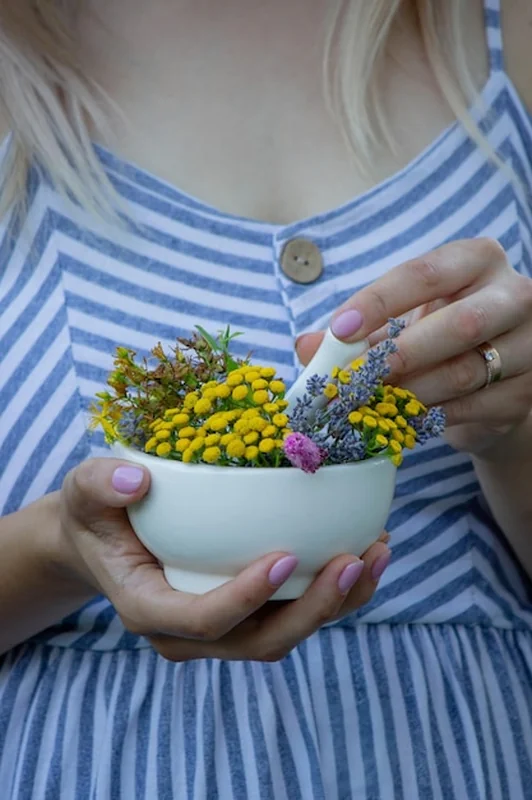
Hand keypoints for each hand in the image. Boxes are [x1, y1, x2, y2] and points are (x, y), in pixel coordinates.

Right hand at [57, 458, 389, 661]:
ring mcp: (223, 627)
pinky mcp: (248, 611)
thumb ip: (99, 485)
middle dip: (313, 610)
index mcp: (149, 609)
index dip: (245, 598)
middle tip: (353, 561)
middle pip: (260, 641)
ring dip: (338, 603)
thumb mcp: (82, 492)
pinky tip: (365, 548)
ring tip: (377, 552)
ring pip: (288, 633)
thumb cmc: (97, 515)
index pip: (202, 620)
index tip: (284, 557)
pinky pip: (296, 612)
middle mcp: (190, 632)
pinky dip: (335, 590)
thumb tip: (136, 480)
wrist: (105, 539)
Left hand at [297, 239, 531, 456]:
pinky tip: (400, 421)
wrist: (494, 380)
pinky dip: (430, 418)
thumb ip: (356, 332)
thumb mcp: (398, 324)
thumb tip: (305, 347)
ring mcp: (531, 344)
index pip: (424, 274)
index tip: (338, 331)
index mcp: (476, 260)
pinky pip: (474, 407)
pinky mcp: (528, 391)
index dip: (378, 302)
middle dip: (399, 355)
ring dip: (409, 393)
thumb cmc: (438, 338)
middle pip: (459, 324)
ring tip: (368, 405)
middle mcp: (515, 294)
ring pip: (466, 372)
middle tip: (354, 379)